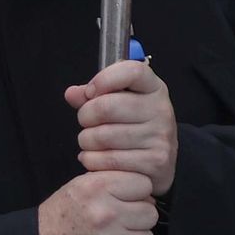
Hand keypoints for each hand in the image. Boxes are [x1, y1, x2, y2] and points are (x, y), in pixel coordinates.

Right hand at [37, 170, 157, 234]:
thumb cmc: (56, 218)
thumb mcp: (76, 188)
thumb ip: (109, 182)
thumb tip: (145, 192)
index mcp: (96, 188)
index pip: (144, 184)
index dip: (135, 192)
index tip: (123, 200)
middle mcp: (106, 213)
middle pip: (150, 213)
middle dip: (137, 217)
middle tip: (118, 222)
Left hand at [65, 59, 177, 194]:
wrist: (158, 162)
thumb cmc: (132, 126)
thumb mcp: (117, 102)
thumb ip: (93, 95)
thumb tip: (72, 93)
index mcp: (153, 88)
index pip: (131, 71)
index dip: (103, 79)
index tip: (91, 92)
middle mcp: (161, 110)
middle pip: (105, 107)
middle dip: (85, 116)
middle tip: (88, 123)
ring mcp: (160, 137)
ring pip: (101, 136)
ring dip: (86, 141)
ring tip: (95, 142)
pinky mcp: (155, 162)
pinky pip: (106, 160)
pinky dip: (92, 160)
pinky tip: (100, 158)